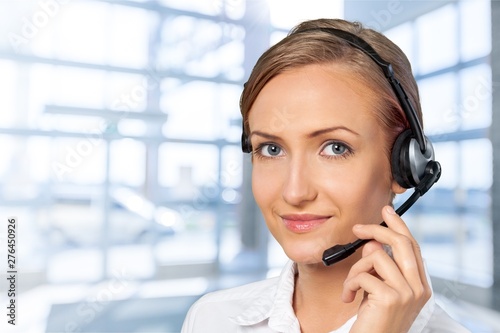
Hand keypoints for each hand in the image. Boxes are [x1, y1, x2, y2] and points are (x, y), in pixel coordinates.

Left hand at [342, 206, 431, 332]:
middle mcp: (419, 288)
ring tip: (350, 286)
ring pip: (376, 256)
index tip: (386, 210)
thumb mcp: (379, 289)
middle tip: (357, 229)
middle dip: (376, 229)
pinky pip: (363, 275)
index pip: (412, 246)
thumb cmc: (374, 321)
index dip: (399, 226)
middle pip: (401, 242)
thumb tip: (374, 243)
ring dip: (355, 270)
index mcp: (420, 285)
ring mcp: (407, 293)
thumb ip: (381, 267)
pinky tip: (348, 297)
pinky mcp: (391, 298)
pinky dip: (349, 284)